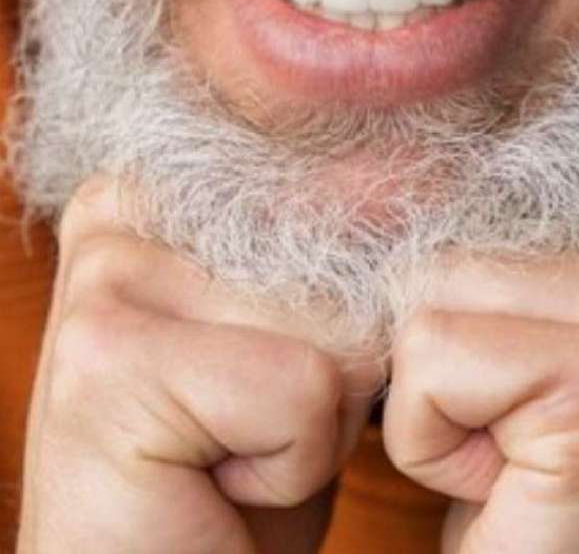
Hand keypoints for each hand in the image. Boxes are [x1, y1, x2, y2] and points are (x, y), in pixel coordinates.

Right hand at [17, 175, 376, 553]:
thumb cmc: (230, 474)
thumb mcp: (295, 334)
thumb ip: (330, 247)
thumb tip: (395, 175)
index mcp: (155, 187)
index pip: (329, 194)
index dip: (339, 302)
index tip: (262, 369)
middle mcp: (119, 211)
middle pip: (335, 255)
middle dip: (329, 363)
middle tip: (245, 424)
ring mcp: (105, 278)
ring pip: (332, 321)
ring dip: (315, 415)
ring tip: (233, 449)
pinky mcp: (111, 360)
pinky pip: (303, 390)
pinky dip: (298, 460)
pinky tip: (223, 482)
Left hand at [384, 203, 578, 553]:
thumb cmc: (554, 500)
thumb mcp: (543, 346)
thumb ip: (513, 260)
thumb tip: (396, 174)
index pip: (505, 194)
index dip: (467, 306)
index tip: (515, 392)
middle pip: (457, 246)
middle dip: (452, 354)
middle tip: (525, 444)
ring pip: (432, 295)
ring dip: (437, 397)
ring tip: (520, 462)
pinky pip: (429, 361)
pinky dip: (429, 443)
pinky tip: (509, 490)